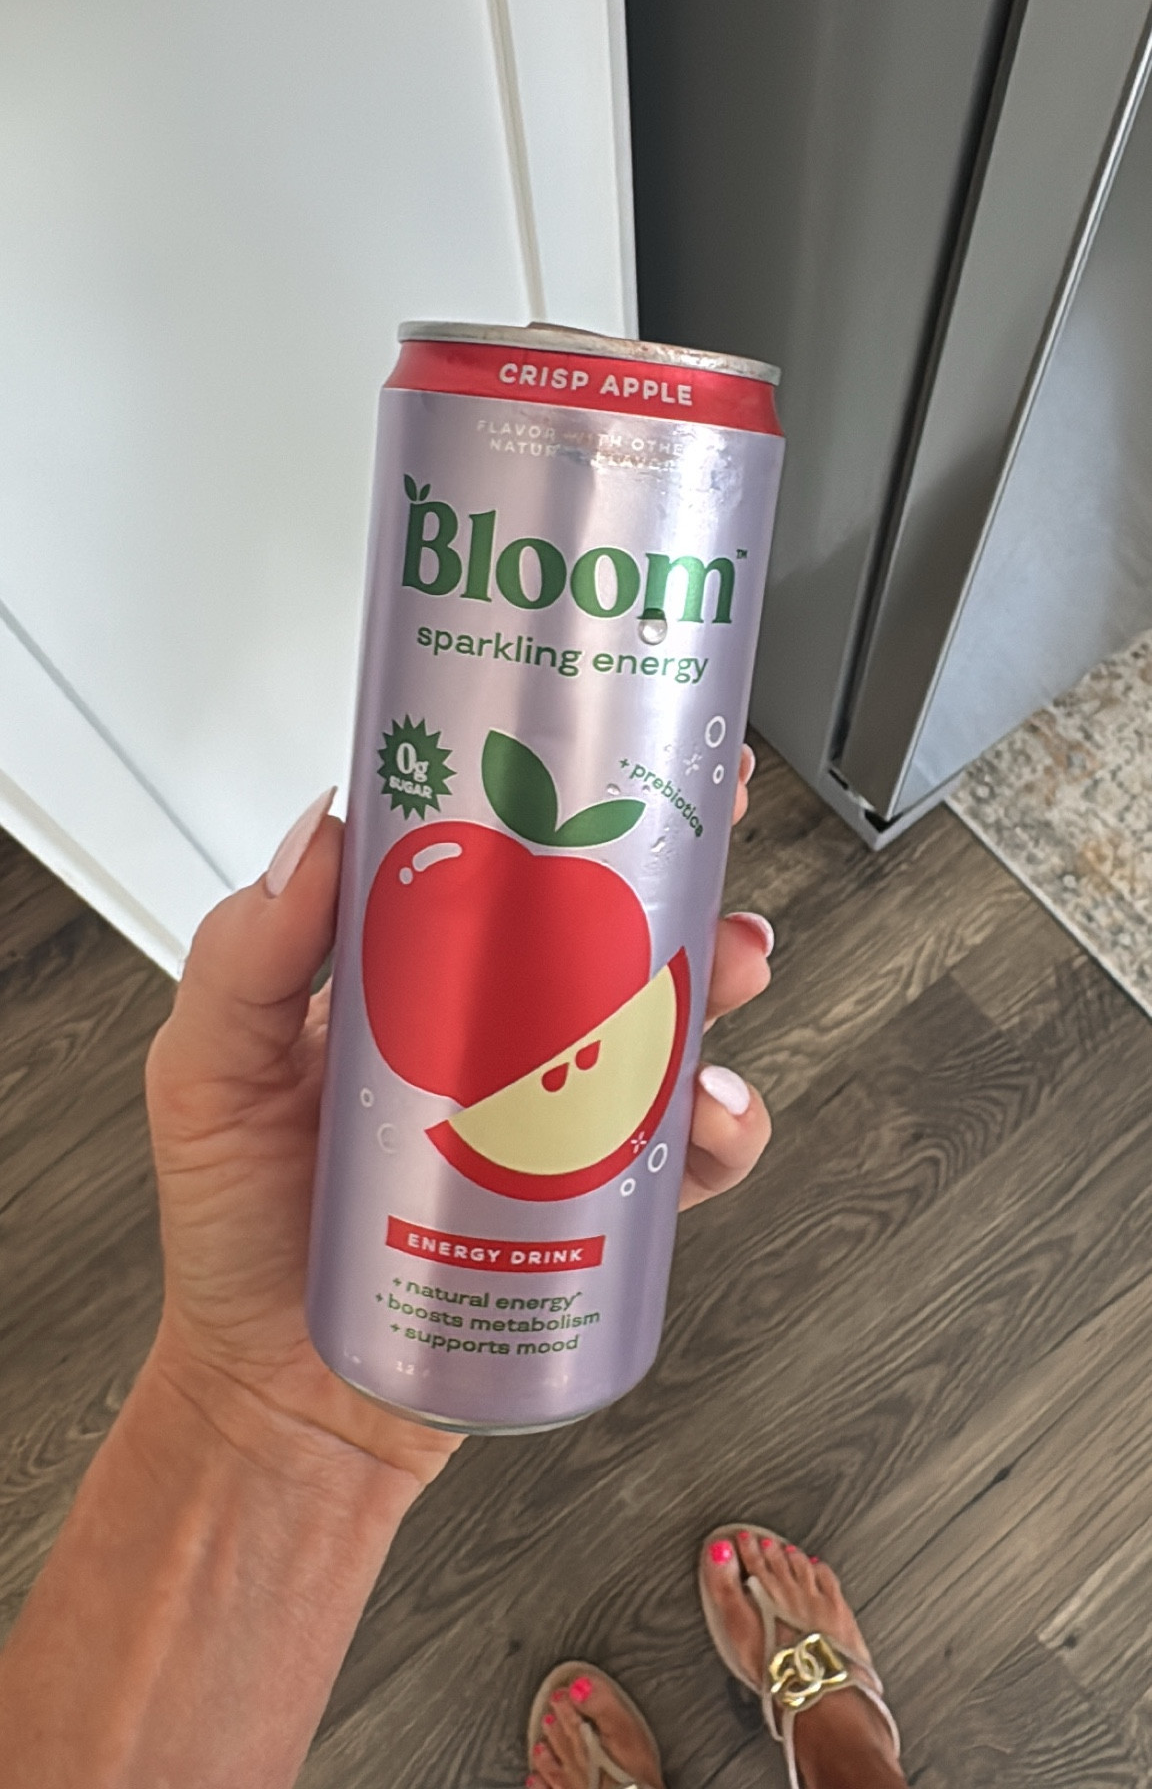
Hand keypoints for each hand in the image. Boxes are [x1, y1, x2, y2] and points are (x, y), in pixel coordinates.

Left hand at [144, 749, 771, 1485]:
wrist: (285, 1404)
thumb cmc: (236, 1238)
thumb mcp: (206, 1076)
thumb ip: (241, 958)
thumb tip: (315, 833)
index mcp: (401, 980)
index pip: (489, 859)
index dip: (553, 795)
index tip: (602, 741)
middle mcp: (485, 1033)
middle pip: (598, 922)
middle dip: (671, 866)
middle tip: (708, 826)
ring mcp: (545, 1114)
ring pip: (660, 1019)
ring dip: (717, 977)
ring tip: (732, 966)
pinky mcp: (588, 1202)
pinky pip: (680, 1154)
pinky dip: (724, 1128)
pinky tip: (716, 1117)